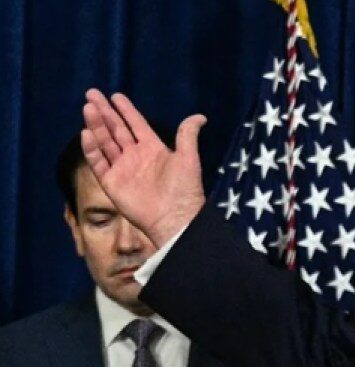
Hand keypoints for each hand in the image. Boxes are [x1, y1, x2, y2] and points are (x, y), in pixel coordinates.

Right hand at [81, 89, 207, 246]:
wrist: (174, 217)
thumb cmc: (184, 188)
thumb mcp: (189, 158)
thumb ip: (188, 135)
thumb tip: (200, 116)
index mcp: (153, 148)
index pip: (136, 124)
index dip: (126, 110)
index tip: (115, 95)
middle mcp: (135, 156)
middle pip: (116, 129)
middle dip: (104, 112)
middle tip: (92, 94)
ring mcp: (122, 169)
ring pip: (105, 142)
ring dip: (96, 125)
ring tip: (88, 107)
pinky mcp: (111, 182)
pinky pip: (98, 162)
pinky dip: (92, 149)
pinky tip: (87, 133)